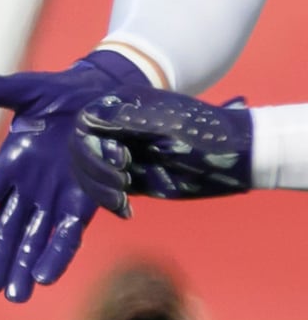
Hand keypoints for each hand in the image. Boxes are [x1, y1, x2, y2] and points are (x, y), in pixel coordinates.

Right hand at [0, 53, 149, 299]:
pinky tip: (46, 277)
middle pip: (8, 227)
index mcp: (11, 160)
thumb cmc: (64, 92)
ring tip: (15, 295)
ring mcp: (56, 197)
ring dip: (24, 265)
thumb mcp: (32, 89)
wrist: (107, 98)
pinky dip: (57, 254)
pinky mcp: (85, 203)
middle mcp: (30, 185)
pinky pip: (68, 234)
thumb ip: (0, 91)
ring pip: (34, 239)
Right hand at [80, 84, 258, 200]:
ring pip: (88, 172)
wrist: (238, 157)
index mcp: (122, 108)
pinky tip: (126, 211)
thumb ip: (125, 120)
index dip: (93, 146)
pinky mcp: (133, 178)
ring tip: (122, 200)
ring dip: (98, 189)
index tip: (121, 161)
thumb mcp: (167, 122)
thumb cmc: (207, 134)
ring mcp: (124, 155)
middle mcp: (117, 130)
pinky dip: (109, 202)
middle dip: (94, 171)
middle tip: (122, 184)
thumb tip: (85, 120)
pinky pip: (106, 190)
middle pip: (81, 150)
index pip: (85, 125)